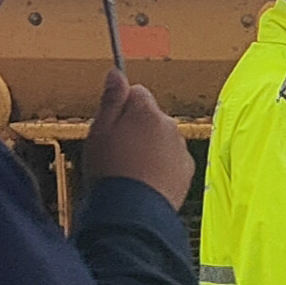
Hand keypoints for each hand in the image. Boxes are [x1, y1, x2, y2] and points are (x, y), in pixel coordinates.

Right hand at [87, 69, 192, 209]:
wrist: (133, 211)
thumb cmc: (111, 171)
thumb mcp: (99, 130)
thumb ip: (111, 99)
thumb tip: (116, 73)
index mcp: (146, 111)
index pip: (136, 91)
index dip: (121, 107)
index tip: (110, 125)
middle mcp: (168, 125)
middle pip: (150, 115)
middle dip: (136, 127)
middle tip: (117, 151)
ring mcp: (180, 148)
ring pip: (162, 138)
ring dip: (150, 147)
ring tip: (130, 170)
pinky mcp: (186, 170)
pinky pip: (172, 160)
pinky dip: (162, 167)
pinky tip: (145, 180)